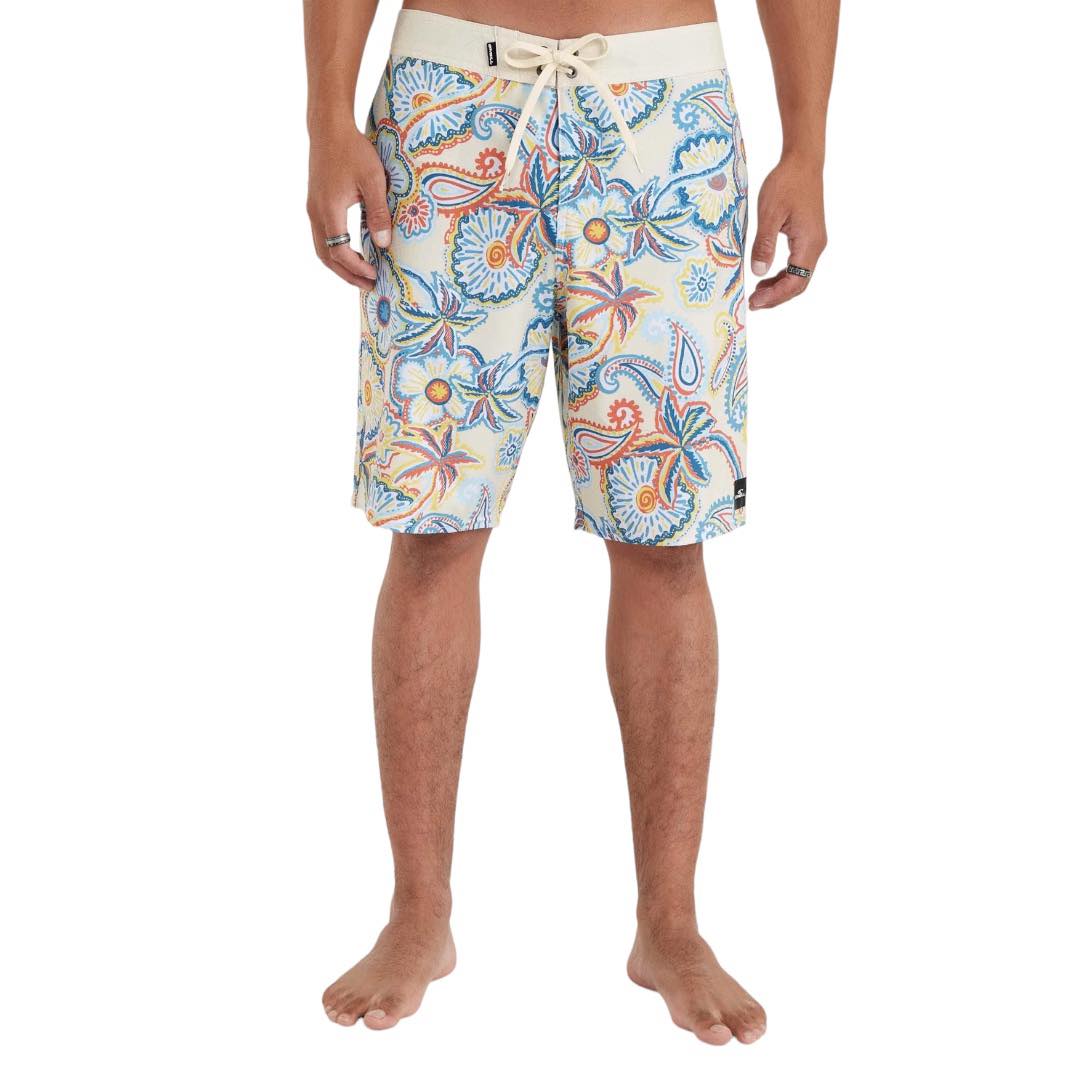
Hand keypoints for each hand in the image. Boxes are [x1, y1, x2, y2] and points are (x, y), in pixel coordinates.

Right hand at [306, 126, 391, 288]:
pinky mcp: (315, 204)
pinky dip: (335, 252)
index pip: (340, 252)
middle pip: (327, 257)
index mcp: (328, 210)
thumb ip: (379, 213)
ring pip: (321, 249)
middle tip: (368, 287)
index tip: (376, 275)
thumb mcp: (373, 181)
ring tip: (360, 276)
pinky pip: (322, 237)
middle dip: (347, 275)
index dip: (358, 268)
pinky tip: (351, 253)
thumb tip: (384, 244)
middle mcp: (316, 213)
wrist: (329, 128)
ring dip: (339, 266)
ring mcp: (313, 209)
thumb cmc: (353, 150)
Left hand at [748, 154, 826, 309]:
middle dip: (776, 297)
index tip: (755, 302)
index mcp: (809, 243)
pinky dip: (781, 275)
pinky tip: (765, 276)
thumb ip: (764, 244)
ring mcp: (813, 242)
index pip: (795, 282)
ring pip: (798, 275)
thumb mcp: (770, 214)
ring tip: (757, 293)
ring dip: (778, 287)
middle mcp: (815, 246)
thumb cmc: (786, 183)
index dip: (775, 296)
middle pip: (798, 283)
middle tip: (753, 303)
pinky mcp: (808, 237)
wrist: (802, 161)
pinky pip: (796, 264)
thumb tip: (758, 272)